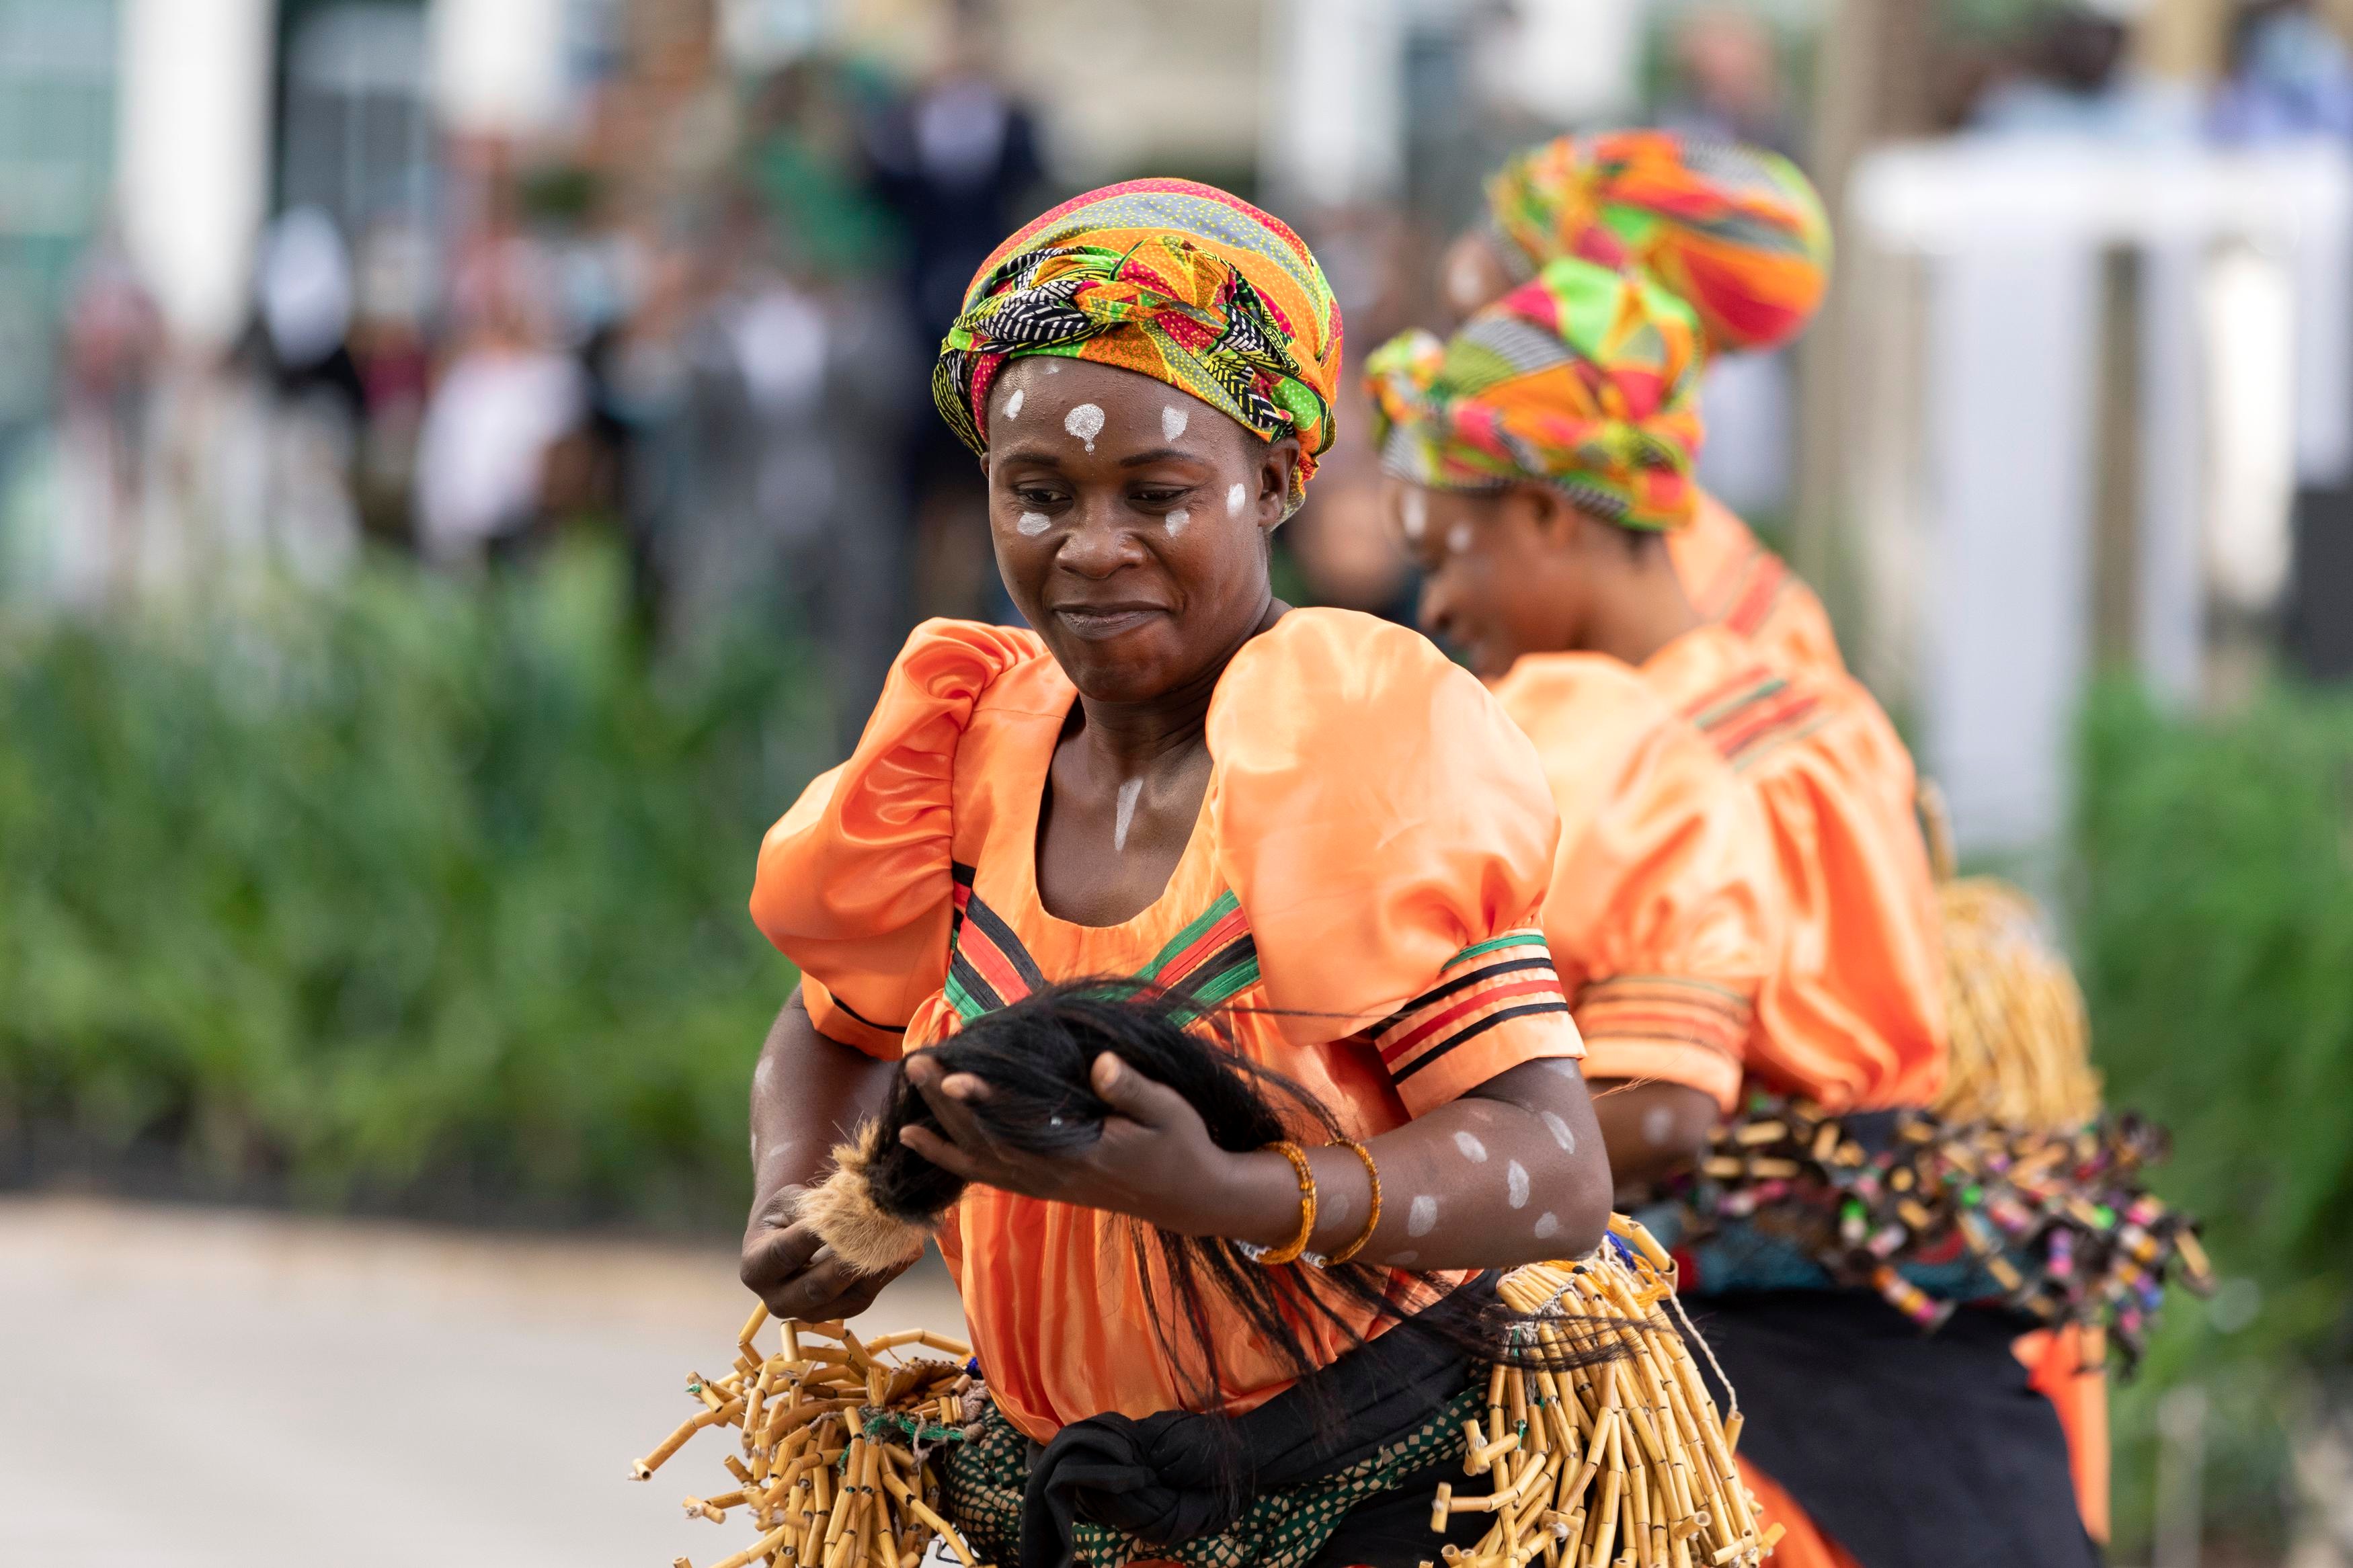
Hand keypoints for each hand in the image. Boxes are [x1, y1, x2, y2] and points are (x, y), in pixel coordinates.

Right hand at [739, 1185, 911, 1319]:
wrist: (788, 1240)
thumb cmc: (787, 1215)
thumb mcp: (788, 1204)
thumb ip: (813, 1208)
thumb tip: (852, 1204)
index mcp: (756, 1268)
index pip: (785, 1253)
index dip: (811, 1236)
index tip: (836, 1215)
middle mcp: (777, 1300)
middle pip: (818, 1287)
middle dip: (851, 1261)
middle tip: (877, 1235)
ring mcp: (809, 1313)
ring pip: (847, 1298)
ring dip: (878, 1269)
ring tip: (904, 1241)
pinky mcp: (837, 1315)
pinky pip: (864, 1298)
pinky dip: (888, 1274)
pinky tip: (909, 1252)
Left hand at [898, 1051, 1274, 1239]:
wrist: (1189, 1198)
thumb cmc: (1181, 1146)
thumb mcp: (1169, 1110)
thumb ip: (1132, 1089)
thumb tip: (1099, 1063)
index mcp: (1081, 1153)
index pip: (1021, 1126)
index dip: (985, 1101)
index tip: (954, 1074)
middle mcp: (1054, 1174)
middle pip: (988, 1142)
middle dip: (947, 1105)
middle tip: (918, 1064)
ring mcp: (1047, 1184)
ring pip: (982, 1165)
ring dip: (943, 1141)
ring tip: (904, 1123)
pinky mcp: (1047, 1187)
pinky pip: (992, 1178)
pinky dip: (958, 1164)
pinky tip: (935, 1149)